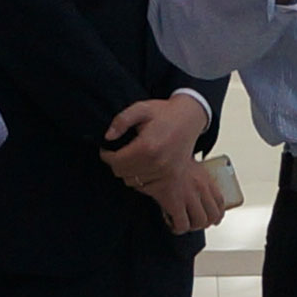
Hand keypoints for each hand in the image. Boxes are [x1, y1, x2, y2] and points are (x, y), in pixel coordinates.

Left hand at [100, 91, 226, 235]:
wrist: (189, 119)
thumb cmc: (164, 113)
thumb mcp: (141, 108)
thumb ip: (121, 120)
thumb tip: (108, 137)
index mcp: (147, 147)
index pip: (116, 162)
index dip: (107, 155)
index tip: (107, 149)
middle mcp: (157, 163)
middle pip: (122, 174)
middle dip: (116, 163)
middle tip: (119, 153)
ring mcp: (166, 173)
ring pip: (133, 182)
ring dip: (128, 172)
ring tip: (132, 158)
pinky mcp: (172, 179)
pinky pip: (146, 187)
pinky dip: (140, 179)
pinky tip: (142, 166)